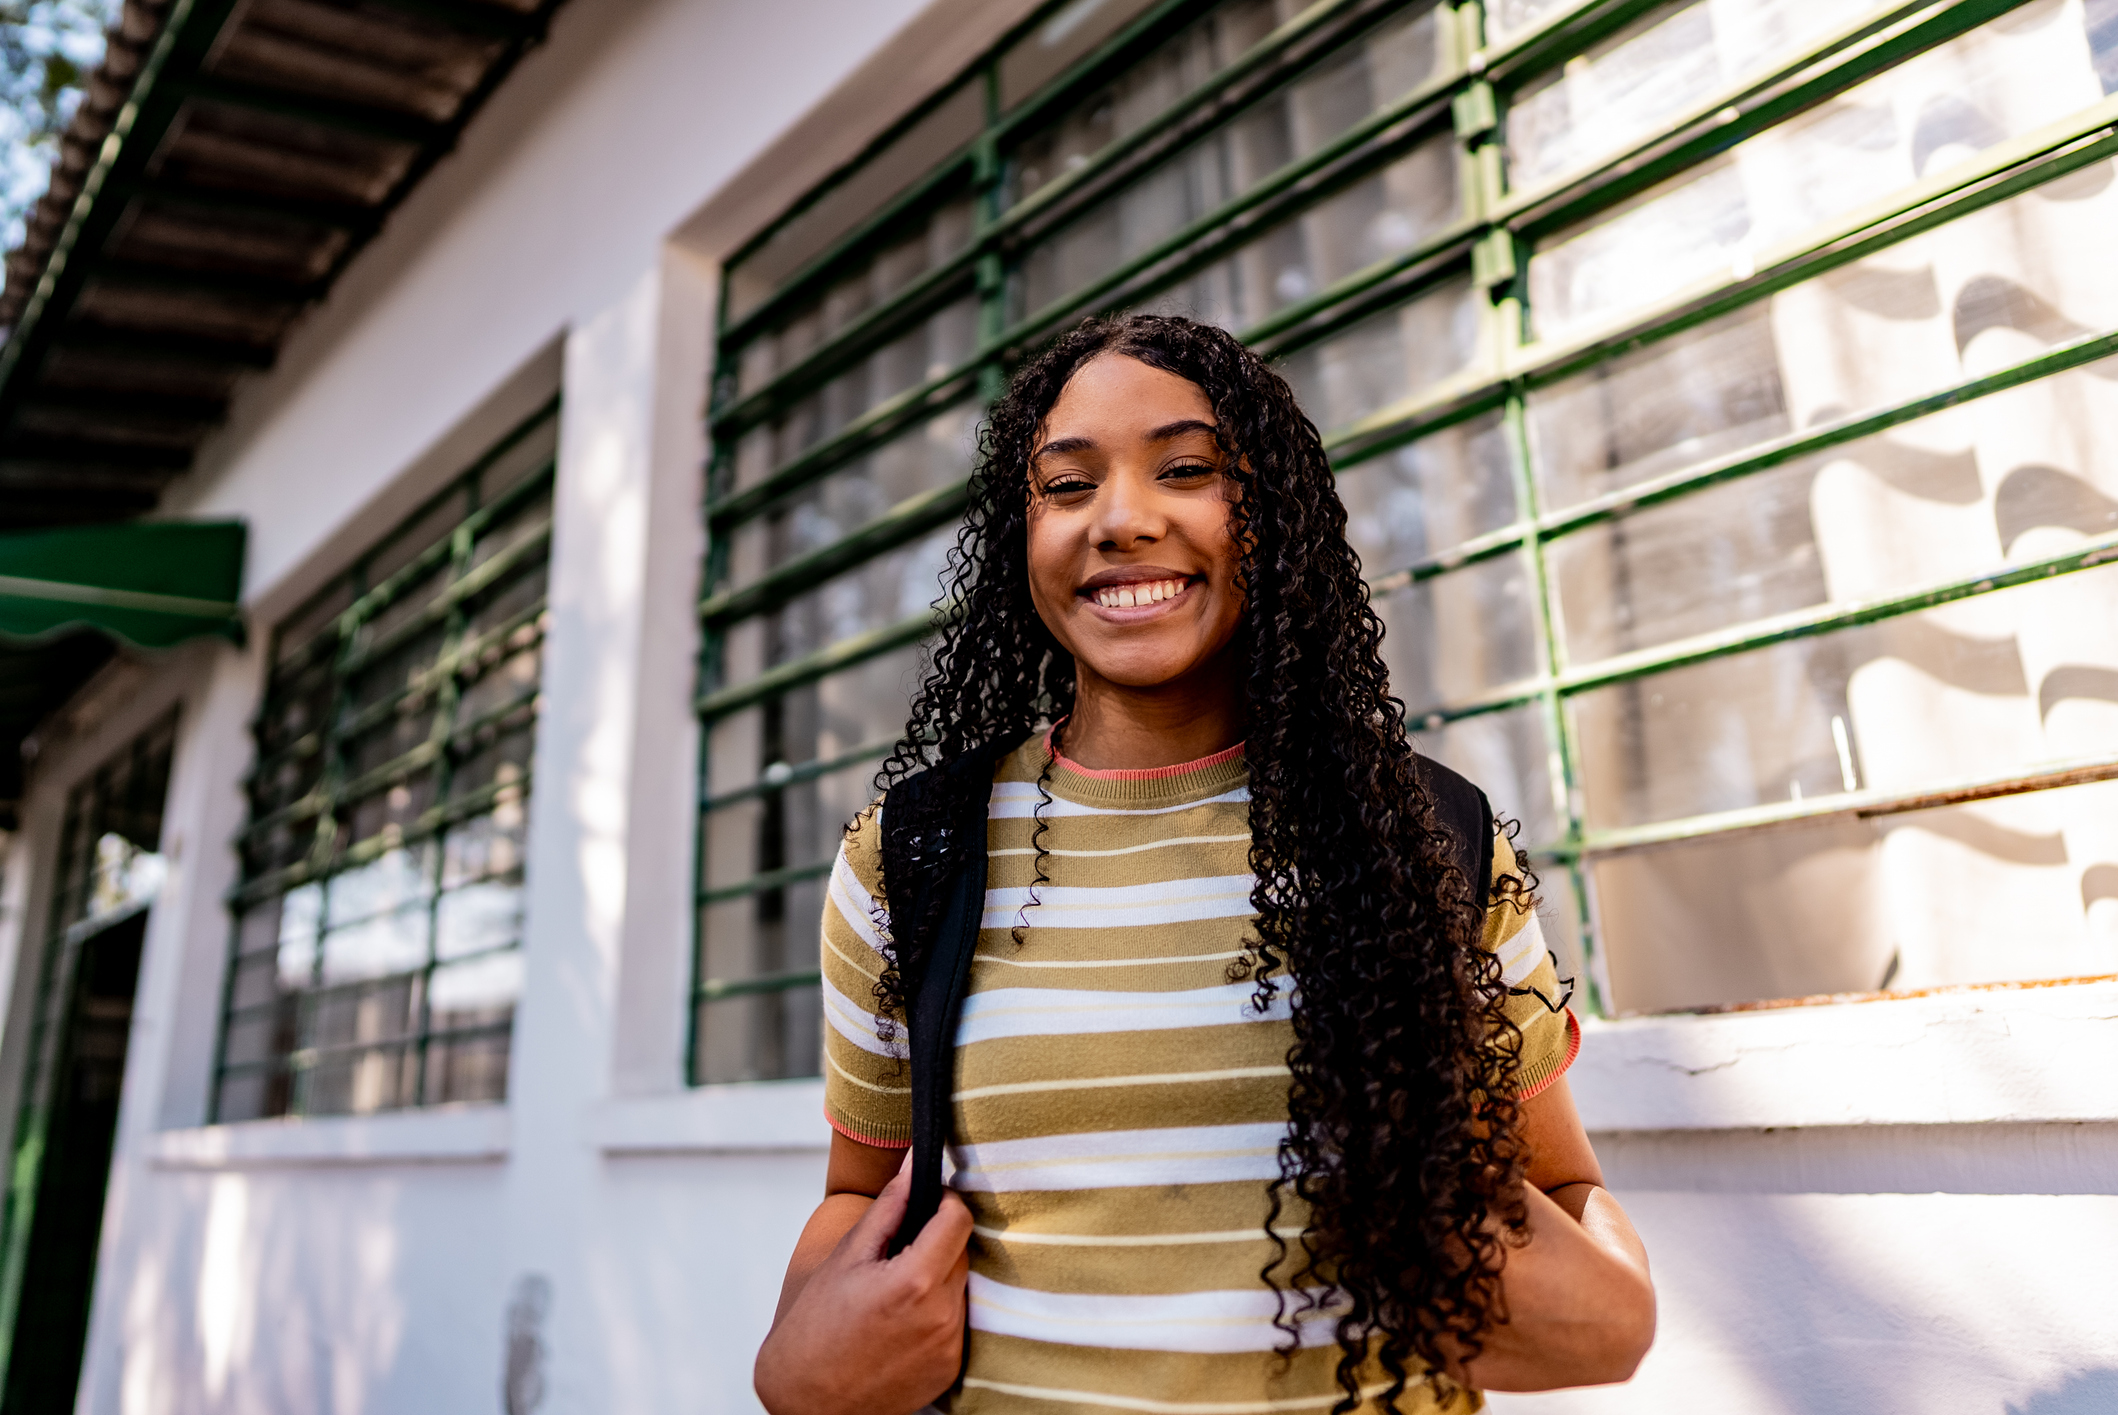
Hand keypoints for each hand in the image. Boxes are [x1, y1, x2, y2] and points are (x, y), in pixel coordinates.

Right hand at [755, 1157, 973, 1414]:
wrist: (809, 1400)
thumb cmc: (816, 1328)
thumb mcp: (848, 1256)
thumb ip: (890, 1206)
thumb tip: (914, 1164)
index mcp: (913, 1282)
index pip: (959, 1219)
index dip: (944, 1204)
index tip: (927, 1206)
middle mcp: (940, 1317)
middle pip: (961, 1253)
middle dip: (936, 1245)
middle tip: (896, 1256)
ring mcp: (948, 1347)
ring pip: (960, 1288)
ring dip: (937, 1280)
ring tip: (894, 1292)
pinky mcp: (951, 1368)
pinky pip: (956, 1322)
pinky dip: (937, 1313)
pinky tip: (902, 1322)